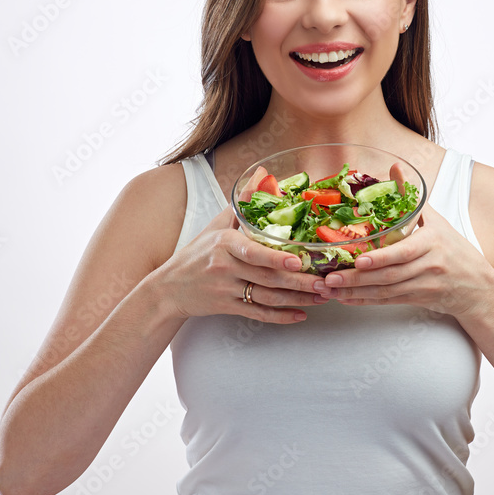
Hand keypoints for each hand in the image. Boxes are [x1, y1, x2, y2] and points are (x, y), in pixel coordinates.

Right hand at [155, 205, 324, 323]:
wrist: (168, 288)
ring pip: (267, 297)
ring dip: (297, 299)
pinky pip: (258, 314)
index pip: (252, 252)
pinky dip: (281, 317)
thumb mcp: (214, 227)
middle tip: (325, 282)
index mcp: (224, 245)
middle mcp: (225, 268)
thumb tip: (260, 177)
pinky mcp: (228, 308)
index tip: (297, 261)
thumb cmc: (196, 254)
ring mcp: (226, 290)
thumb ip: (239, 207)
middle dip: (299, 282)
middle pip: (267, 278)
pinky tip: (300, 315)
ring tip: (321, 296)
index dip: (275, 259)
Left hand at [314, 200, 493, 320]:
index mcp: (432, 243)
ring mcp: (423, 286)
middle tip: (330, 277)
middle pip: (389, 275)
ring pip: (384, 291)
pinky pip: (387, 301)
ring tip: (330, 288)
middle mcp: (428, 266)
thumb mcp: (437, 221)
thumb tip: (395, 168)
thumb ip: (412, 197)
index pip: (404, 252)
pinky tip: (346, 299)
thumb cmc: (456, 251)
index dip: (381, 258)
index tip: (360, 259)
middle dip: (357, 278)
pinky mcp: (417, 300)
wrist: (478, 288)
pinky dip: (365, 301)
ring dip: (355, 291)